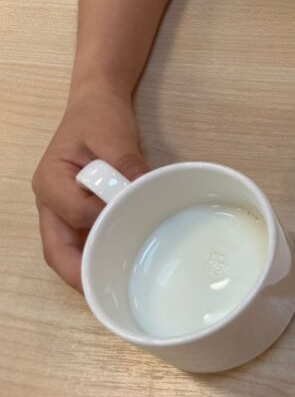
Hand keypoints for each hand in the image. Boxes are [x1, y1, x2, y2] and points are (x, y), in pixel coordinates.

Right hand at [31, 87, 148, 291]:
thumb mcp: (114, 134)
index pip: (73, 213)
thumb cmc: (101, 116)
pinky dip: (97, 254)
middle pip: (56, 248)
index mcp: (51, 180)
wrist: (98, 102)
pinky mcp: (78, 210)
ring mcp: (61, 207)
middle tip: (110, 294)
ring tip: (117, 289)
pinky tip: (120, 264)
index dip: (101, 223)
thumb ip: (125, 162)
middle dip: (79, 275)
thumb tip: (142, 188)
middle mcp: (50, 200)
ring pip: (67, 249)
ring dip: (88, 270)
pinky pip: (82, 239)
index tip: (131, 226)